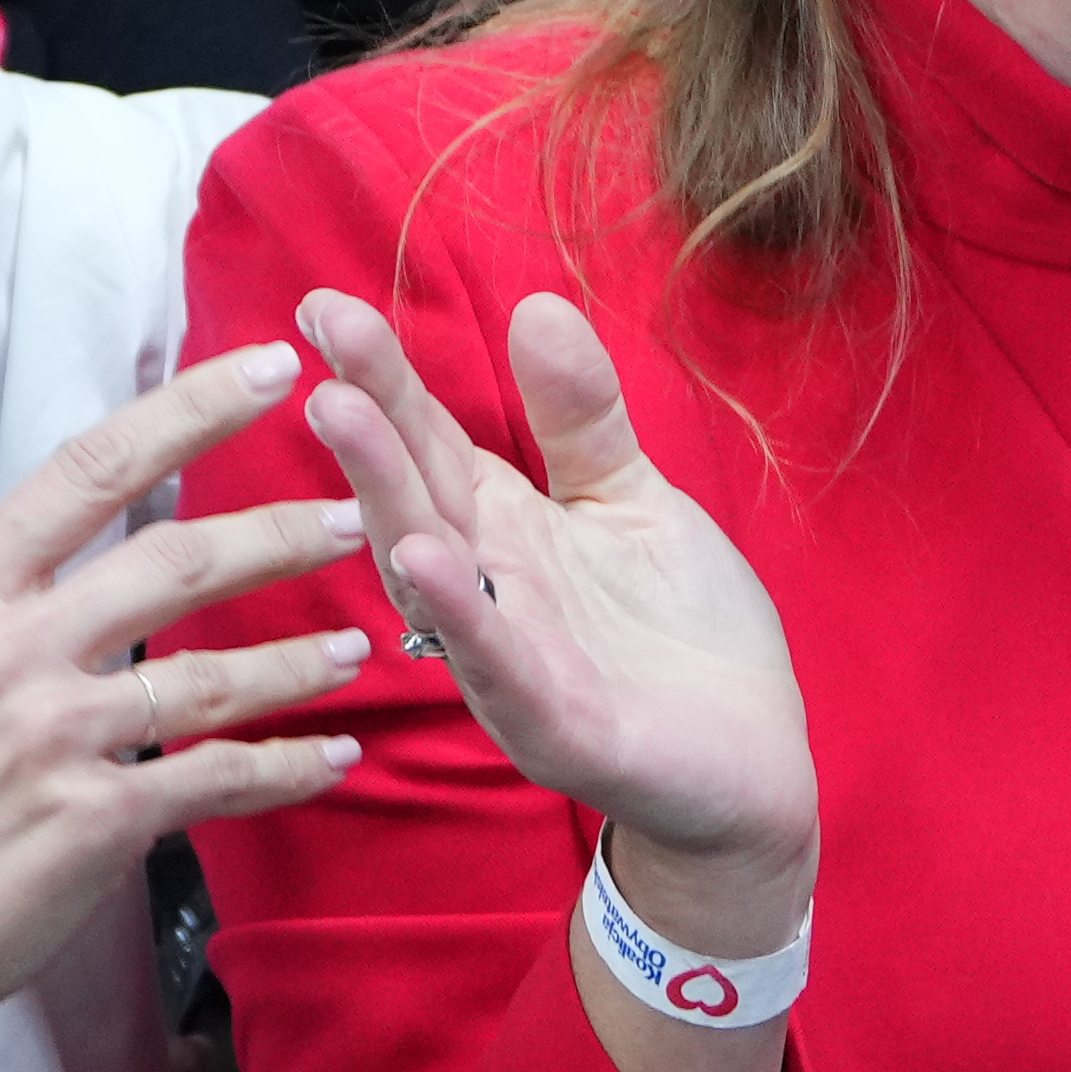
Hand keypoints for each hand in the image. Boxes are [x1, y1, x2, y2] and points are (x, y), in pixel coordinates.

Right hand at [0, 344, 376, 1071]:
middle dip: (279, 532)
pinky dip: (287, 767)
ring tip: (361, 641)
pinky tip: (330, 757)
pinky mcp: (95, 819)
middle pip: (175, 558)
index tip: (271, 366)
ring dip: (303, 656)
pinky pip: (219, 776)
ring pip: (216, 669)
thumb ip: (5, 604)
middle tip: (353, 513)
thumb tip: (103, 553)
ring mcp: (54, 733)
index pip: (91, 466)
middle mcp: (5, 645)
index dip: (193, 409)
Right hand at [290, 284, 812, 941]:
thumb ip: (582, 417)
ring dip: (386, 496)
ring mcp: (512, 662)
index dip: (382, 374)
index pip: (430, 440)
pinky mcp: (557, 726)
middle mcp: (488, 592)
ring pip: (431, 573)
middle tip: (320, 336)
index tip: (325, 303)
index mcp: (505, 532)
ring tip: (343, 415)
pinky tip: (426, 558)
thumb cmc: (680, 638)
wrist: (750, 768)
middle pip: (414, 493)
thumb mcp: (633, 501)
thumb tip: (535, 308)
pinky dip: (461, 614)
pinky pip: (498, 665)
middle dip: (366, 418)